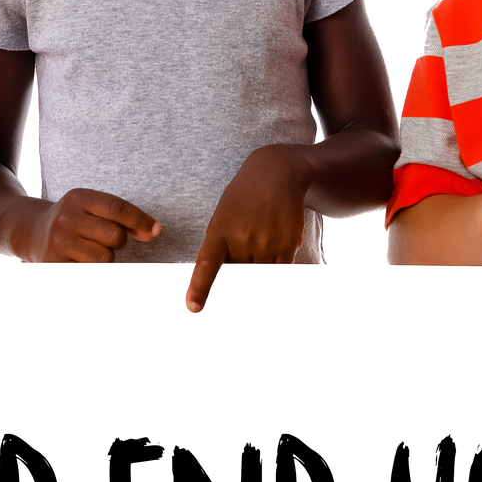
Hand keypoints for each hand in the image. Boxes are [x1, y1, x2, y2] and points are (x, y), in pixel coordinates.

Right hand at [22, 189, 159, 263]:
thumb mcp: (91, 209)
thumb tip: (153, 231)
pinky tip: (80, 259)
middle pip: (114, 236)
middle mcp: (66, 218)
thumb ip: (122, 218)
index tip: (155, 230)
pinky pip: (91, 268)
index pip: (117, 208)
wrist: (31, 232)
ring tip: (90, 250)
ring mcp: (59, 242)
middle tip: (102, 239)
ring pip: (105, 257)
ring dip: (106, 258)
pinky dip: (93, 266)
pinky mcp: (54, 262)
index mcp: (78, 198)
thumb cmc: (73, 221)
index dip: (140, 220)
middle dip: (117, 241)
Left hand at [185, 146, 309, 313]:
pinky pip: (281, 268)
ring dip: (261, 260)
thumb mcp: (224, 217)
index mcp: (219, 232)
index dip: (199, 288)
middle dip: (244, 263)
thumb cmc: (244, 199)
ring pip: (262, 271)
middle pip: (240, 272)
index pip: (207, 265)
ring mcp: (266, 243)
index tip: (193, 307)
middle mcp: (242, 239)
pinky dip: (278, 260)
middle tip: (251, 235)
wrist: (275, 173)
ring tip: (262, 231)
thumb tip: (232, 271)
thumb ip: (223, 248)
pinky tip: (277, 235)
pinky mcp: (288, 245)